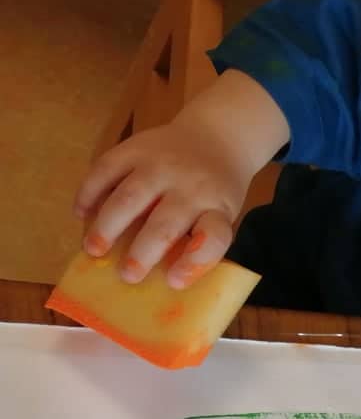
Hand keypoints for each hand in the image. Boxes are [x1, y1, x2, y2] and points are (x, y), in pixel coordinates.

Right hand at [74, 118, 253, 287]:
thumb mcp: (222, 214)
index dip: (194, 261)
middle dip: (143, 252)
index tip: (174, 281)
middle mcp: (190, 186)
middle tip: (126, 275)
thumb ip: (198, 239)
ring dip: (107, 226)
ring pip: (129, 197)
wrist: (215, 137)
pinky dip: (89, 193)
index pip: (213, 236)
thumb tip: (163, 277)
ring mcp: (160, 164)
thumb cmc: (215, 190)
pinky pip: (105, 169)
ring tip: (93, 249)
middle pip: (165, 223)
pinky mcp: (134, 148)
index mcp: (217, 207)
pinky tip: (80, 214)